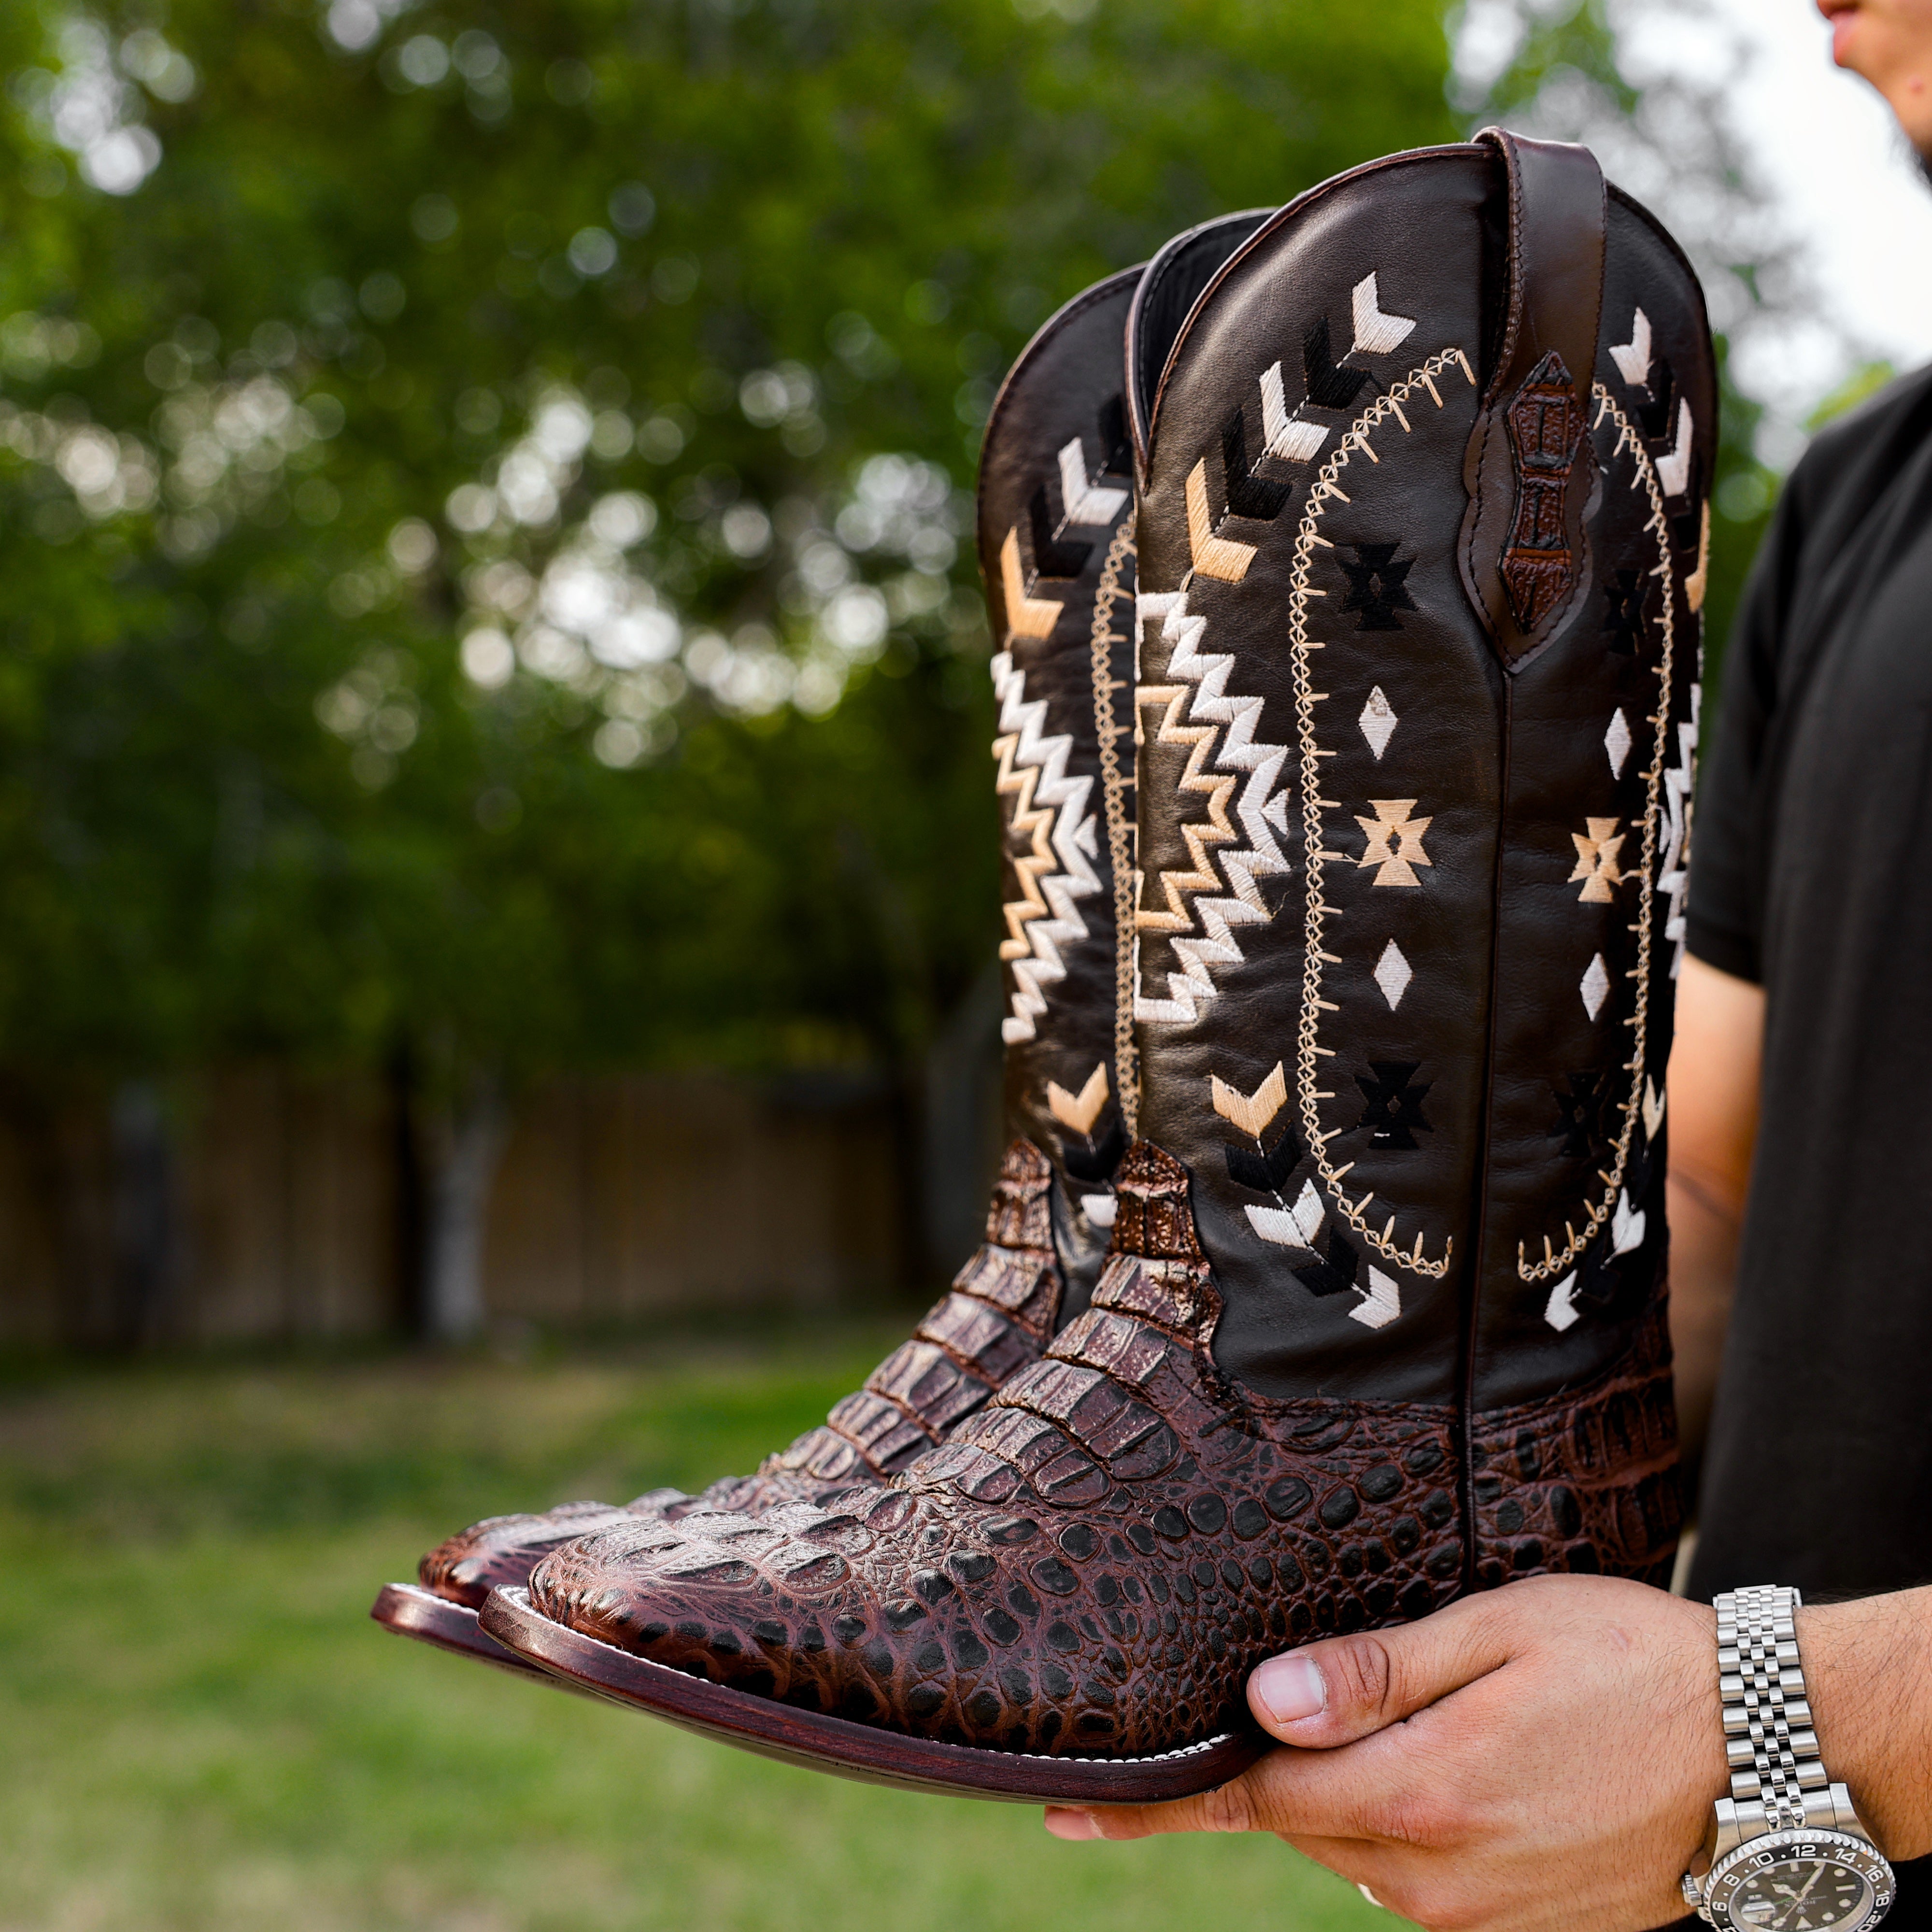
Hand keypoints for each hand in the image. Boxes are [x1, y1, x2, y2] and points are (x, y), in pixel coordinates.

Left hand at [1044, 1575, 1725, 1931]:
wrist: (1763, 1749)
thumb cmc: (1626, 1662)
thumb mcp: (1495, 1633)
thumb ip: (1374, 1674)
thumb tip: (1262, 1700)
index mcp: (1421, 1796)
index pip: (1251, 1800)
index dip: (1155, 1804)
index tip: (1064, 1811)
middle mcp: (1439, 1878)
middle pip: (1304, 1820)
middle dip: (1280, 1765)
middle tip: (1294, 1698)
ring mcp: (1482, 1917)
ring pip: (1360, 1851)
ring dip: (1349, 1791)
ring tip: (1404, 1718)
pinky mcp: (1521, 1929)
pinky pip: (1421, 1878)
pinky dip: (1406, 1823)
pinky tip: (1456, 1766)